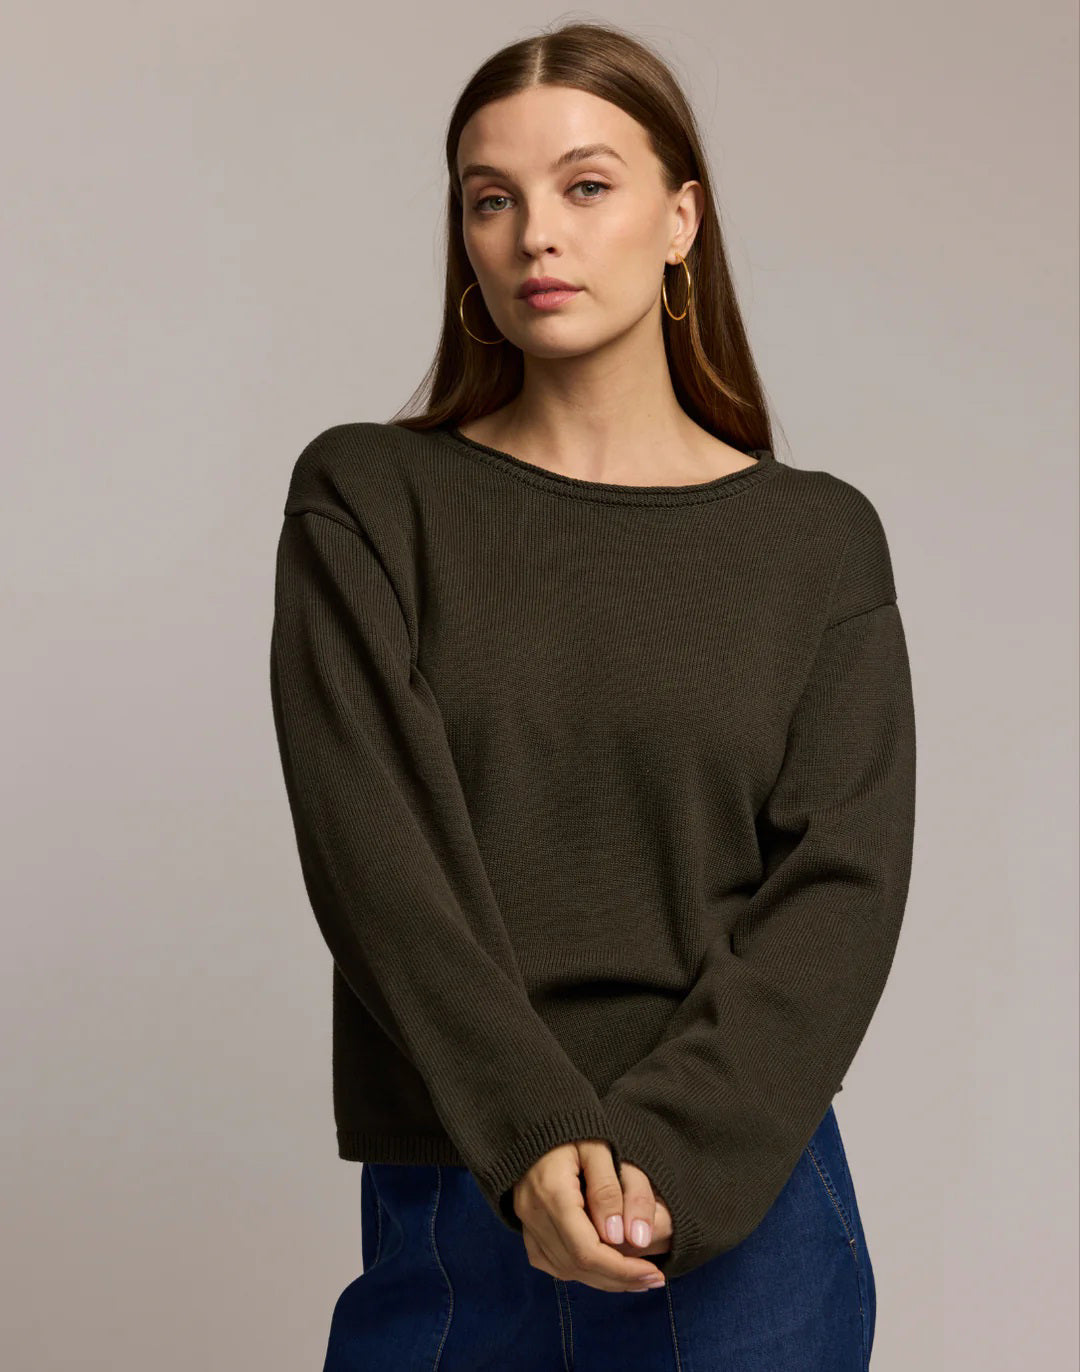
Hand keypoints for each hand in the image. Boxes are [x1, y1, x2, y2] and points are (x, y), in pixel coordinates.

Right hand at [513, 1140, 667, 1292]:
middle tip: (653, 1279)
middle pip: (576, 1266)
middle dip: (618, 1279)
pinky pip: (549, 1261)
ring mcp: (526, 1220)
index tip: (653, 1273)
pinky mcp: (526, 1223)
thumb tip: (620, 1238)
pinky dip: (577, 1271)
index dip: (622, 1270)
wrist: (535, 1116)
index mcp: (553, 1194)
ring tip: (635, 1278)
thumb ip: (609, 1191)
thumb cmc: (573, 1127)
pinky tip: (602, 1269)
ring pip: (563, 1269)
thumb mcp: (598, 1148)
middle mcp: (534, 1213)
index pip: (587, 1251)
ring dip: (601, 1279)